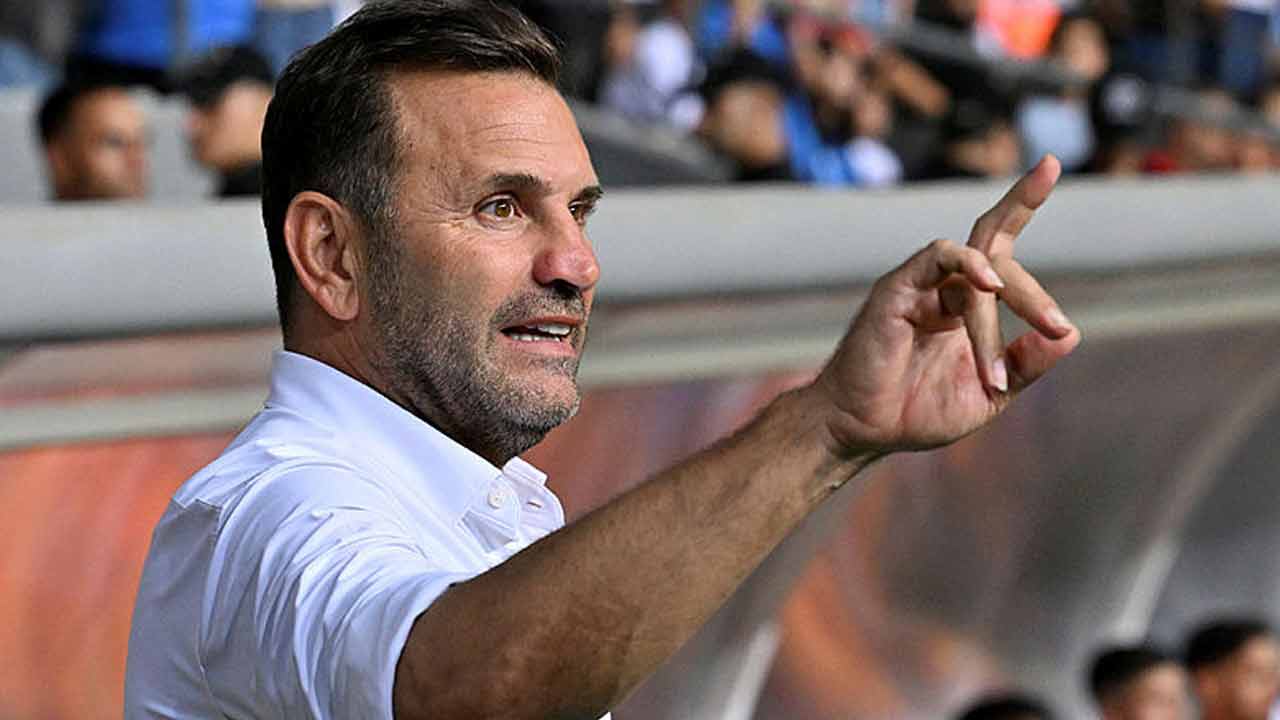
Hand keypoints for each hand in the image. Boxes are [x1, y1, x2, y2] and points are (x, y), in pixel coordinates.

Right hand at [814, 156, 1080, 454]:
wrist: (862, 430)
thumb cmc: (915, 412)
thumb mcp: (989, 393)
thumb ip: (1024, 364)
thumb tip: (1071, 335)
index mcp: (964, 303)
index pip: (999, 246)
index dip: (1022, 202)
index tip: (1050, 163)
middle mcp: (942, 285)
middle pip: (992, 238)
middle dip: (1028, 248)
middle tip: (1056, 325)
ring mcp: (919, 284)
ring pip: (976, 265)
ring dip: (1008, 298)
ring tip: (1031, 334)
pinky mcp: (896, 289)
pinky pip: (936, 257)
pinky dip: (966, 263)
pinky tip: (988, 284)